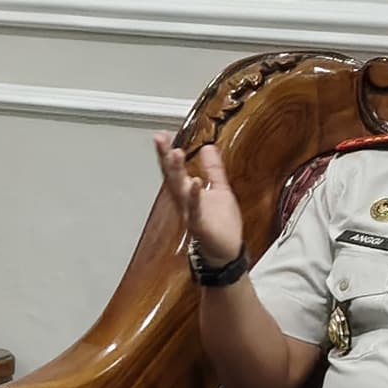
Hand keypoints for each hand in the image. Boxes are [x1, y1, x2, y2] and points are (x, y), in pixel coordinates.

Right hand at [158, 136, 241, 268]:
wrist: (226, 252)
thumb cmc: (221, 225)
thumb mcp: (220, 190)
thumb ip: (213, 169)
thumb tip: (208, 147)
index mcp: (188, 192)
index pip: (175, 169)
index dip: (167, 152)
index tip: (162, 135)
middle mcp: (184, 202)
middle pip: (171, 176)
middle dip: (165, 158)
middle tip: (160, 139)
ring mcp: (190, 213)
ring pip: (179, 190)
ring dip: (176, 172)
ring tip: (175, 153)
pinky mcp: (200, 225)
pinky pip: (195, 209)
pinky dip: (194, 196)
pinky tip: (195, 182)